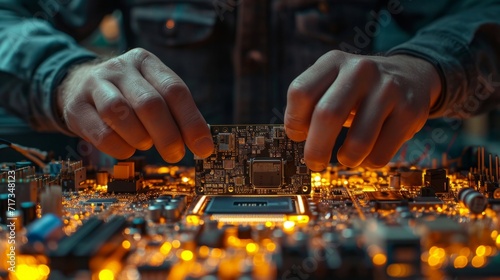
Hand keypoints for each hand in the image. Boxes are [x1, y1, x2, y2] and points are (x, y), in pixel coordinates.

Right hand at [57, 48, 213, 161]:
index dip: (191, 122)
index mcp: (146, 62)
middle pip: (150, 103)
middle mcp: (120, 68)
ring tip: (146, 144)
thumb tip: (204, 142)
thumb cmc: (127, 95)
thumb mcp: (153, 92)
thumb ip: (177, 113)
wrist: (76, 86)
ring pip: (121, 114)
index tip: (204, 148)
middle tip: (175, 154)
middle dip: (168, 136)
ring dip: (141, 138)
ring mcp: (95, 85)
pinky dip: (120, 147)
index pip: (175, 90)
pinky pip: (101, 133)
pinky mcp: (76, 107)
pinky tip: (127, 148)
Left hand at [285, 50, 441, 170]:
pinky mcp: (410, 111)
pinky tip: (368, 154)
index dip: (294, 121)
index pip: (300, 92)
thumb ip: (311, 103)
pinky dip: (369, 162)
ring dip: (347, 159)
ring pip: (358, 142)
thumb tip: (295, 138)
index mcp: (334, 61)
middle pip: (327, 115)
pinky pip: (381, 154)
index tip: (297, 136)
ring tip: (347, 157)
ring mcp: (388, 89)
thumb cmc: (360, 88)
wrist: (412, 75)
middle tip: (314, 162)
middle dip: (316, 149)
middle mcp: (361, 70)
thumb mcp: (334, 81)